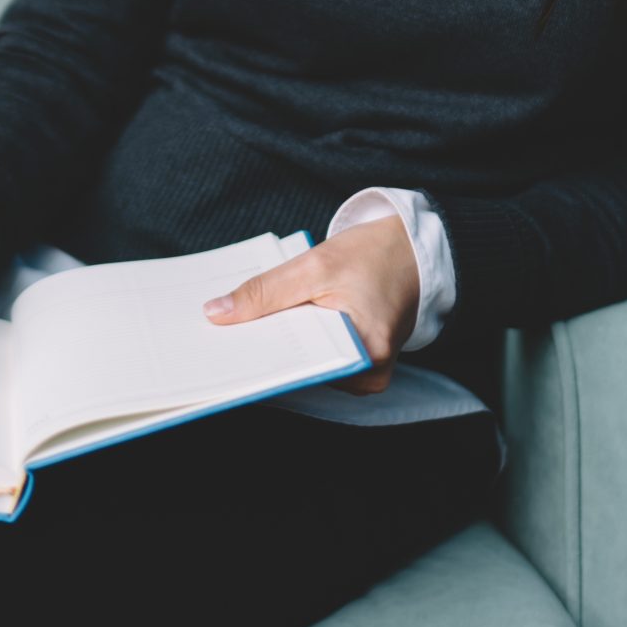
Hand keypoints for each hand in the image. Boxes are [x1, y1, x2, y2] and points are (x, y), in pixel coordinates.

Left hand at [201, 217, 420, 393]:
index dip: (256, 358)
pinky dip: (294, 346)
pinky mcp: (358, 367)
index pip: (297, 368)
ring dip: (276, 349)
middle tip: (219, 336)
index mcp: (364, 354)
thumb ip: (265, 291)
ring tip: (240, 332)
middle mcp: (368, 375)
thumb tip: (216, 313)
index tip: (218, 349)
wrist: (410, 251)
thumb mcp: (315, 265)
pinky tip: (270, 330)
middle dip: (261, 352)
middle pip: (299, 371)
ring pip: (305, 368)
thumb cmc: (373, 256)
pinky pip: (316, 362)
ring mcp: (364, 375)